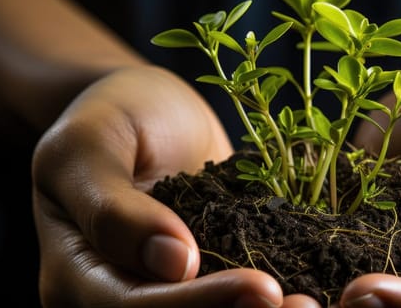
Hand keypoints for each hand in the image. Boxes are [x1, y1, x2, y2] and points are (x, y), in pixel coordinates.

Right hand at [31, 67, 319, 306]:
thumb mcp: (89, 143)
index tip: (263, 288)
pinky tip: (324, 293)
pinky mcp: (211, 283)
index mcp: (76, 277)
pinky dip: (278, 301)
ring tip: (321, 305)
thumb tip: (172, 263)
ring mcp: (167, 294)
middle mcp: (118, 298)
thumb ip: (112, 205)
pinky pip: (238, 301)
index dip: (198, 305)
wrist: (146, 111)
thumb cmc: (110, 115)